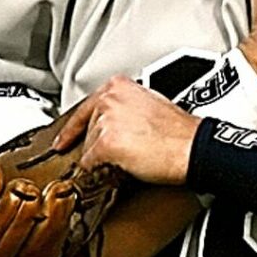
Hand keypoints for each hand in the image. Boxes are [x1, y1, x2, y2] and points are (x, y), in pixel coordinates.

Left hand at [62, 78, 198, 185]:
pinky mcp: (106, 145)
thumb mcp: (151, 104)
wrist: (194, 148)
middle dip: (99, 143)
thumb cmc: (181, 132)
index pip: (85, 107)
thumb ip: (126, 108)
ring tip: (132, 157)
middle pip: (87, 129)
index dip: (73, 128)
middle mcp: (109, 100)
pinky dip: (101, 170)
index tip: (63, 140)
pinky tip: (122, 166)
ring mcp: (105, 122)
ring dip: (104, 157)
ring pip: (88, 147)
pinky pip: (90, 164)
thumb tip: (114, 124)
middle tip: (126, 150)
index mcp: (119, 86)